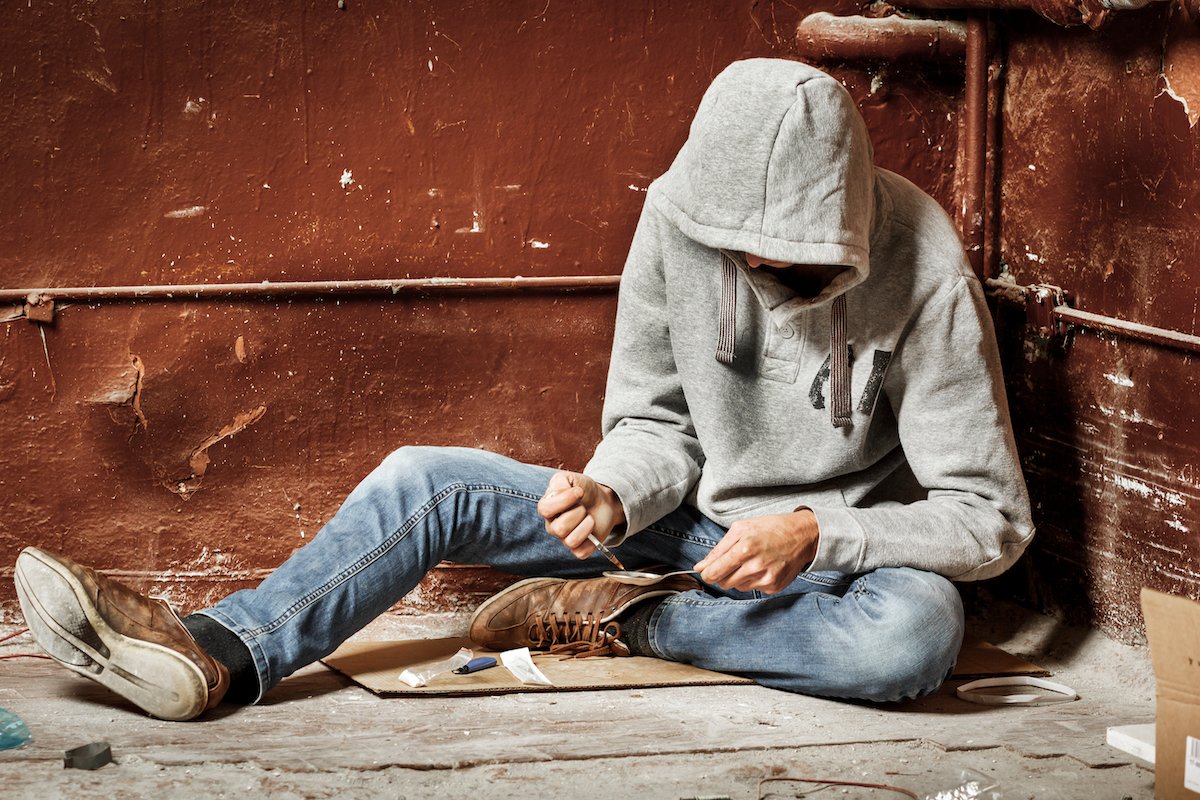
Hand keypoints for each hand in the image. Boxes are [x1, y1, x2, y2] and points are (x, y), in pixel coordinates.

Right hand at [537, 471, 626, 558]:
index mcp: (547, 508)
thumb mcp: (570, 478)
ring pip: (570, 541)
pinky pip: (581, 552)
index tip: (579, 492)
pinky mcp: (579, 549)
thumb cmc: (584, 490)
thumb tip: (561, 493)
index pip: (545, 510)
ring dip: (586, 525)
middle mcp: (552, 526)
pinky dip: (591, 539)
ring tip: (589, 517)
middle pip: (559, 528)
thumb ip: (560, 482)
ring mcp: (564, 539)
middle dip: (578, 513)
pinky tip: (592, 528)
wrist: (603, 501)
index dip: (564, 500)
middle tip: (583, 506)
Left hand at [694, 510, 818, 593]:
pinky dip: (752, 580)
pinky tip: (762, 567)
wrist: (802, 535)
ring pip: (737, 587)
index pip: (715, 572)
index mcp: (744, 548)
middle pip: (724, 583)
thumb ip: (718, 549)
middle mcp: (755, 566)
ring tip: (751, 561)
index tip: (706, 572)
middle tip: (731, 562)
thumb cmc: (769, 528)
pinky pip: (752, 589)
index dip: (707, 573)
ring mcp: (766, 578)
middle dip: (722, 575)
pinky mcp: (774, 587)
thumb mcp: (741, 528)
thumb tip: (700, 566)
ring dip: (738, 577)